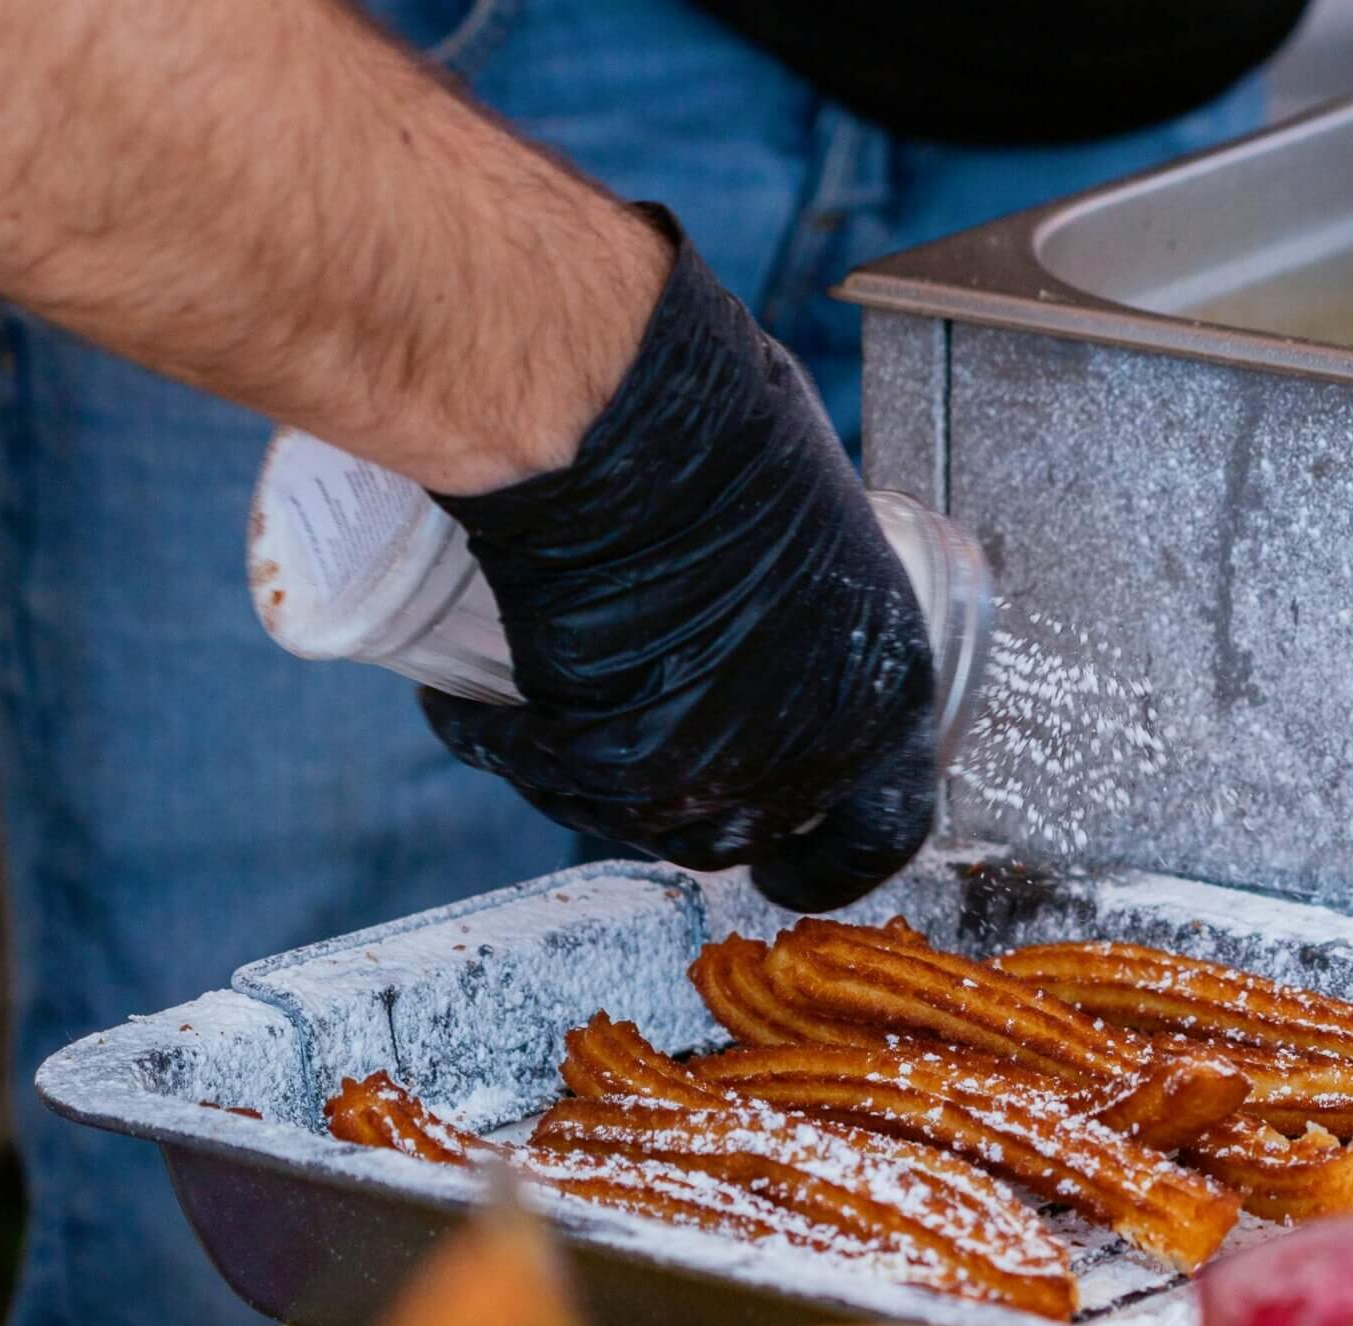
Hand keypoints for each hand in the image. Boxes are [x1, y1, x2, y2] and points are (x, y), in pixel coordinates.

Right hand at [422, 208, 937, 912]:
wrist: (641, 446)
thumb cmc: (735, 444)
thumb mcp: (820, 536)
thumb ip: (810, 613)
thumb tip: (772, 611)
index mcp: (885, 703)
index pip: (881, 833)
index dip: (832, 852)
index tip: (795, 854)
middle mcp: (807, 763)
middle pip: (745, 831)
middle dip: (694, 794)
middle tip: (641, 743)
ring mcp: (708, 779)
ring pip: (636, 816)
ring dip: (591, 776)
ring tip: (540, 707)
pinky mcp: (608, 771)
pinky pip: (543, 773)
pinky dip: (501, 741)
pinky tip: (466, 701)